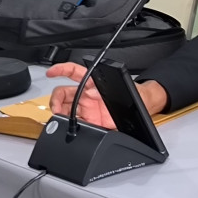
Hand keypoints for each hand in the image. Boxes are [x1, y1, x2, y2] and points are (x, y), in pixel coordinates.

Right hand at [46, 62, 168, 128]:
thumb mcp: (129, 88)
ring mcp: (87, 108)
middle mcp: (87, 94)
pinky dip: (68, 125)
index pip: (74, 72)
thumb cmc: (137, 93)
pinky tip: (69, 127)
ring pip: (65, 108)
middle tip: (56, 108)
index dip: (62, 70)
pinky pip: (74, 122)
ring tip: (61, 119)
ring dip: (59, 113)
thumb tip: (92, 92)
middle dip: (56, 99)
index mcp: (95, 82)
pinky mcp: (91, 121)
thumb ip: (110, 89)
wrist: (145, 108)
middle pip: (64, 93)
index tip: (51, 72)